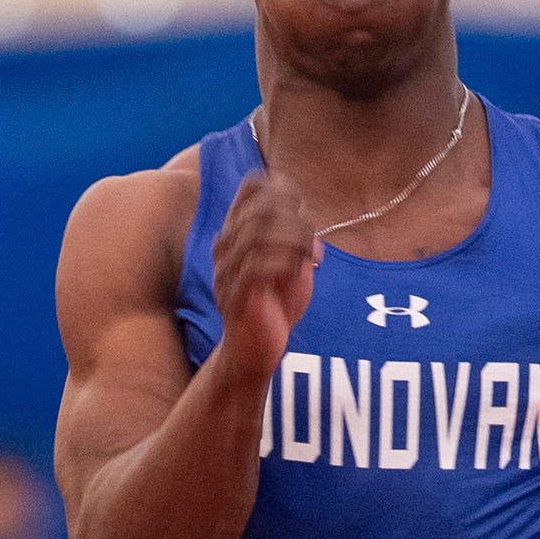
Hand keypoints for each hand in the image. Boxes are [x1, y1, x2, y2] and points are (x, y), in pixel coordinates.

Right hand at [213, 172, 319, 379]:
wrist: (256, 352)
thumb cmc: (274, 307)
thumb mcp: (291, 265)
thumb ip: (296, 238)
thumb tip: (306, 215)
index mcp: (237, 232)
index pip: (252, 186)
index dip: (283, 188)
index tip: (304, 211)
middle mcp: (226, 245)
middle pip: (260, 205)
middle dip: (295, 216)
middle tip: (313, 240)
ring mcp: (228, 269)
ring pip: (259, 232)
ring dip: (294, 238)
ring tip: (311, 255)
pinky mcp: (237, 293)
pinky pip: (258, 263)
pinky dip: (285, 260)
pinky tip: (299, 269)